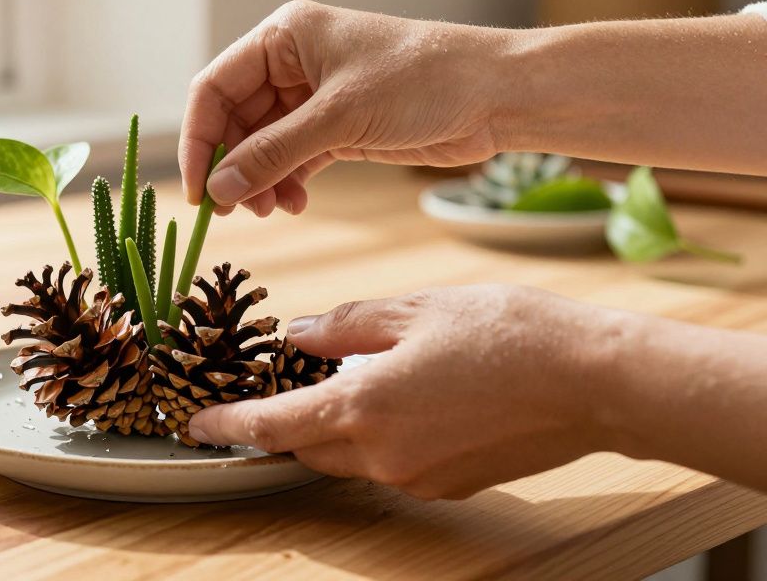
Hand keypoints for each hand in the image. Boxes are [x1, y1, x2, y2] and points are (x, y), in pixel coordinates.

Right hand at [179, 1, 513, 214]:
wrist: (496, 94)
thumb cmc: (423, 81)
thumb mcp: (340, 118)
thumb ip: (274, 153)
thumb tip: (220, 189)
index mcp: (284, 37)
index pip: (214, 88)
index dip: (199, 139)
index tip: (198, 188)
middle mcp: (293, 63)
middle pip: (236, 120)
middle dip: (234, 166)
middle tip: (233, 211)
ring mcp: (315, 97)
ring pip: (263, 145)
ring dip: (260, 180)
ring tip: (273, 210)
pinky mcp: (339, 128)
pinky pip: (294, 159)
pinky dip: (288, 183)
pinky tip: (295, 204)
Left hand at [186, 285, 627, 499]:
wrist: (595, 381)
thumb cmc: (508, 333)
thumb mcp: (413, 309)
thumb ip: (344, 326)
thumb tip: (297, 336)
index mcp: (363, 409)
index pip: (271, 427)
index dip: (228, 425)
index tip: (197, 425)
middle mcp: (383, 457)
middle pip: (306, 446)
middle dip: (284, 421)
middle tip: (278, 385)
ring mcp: (418, 477)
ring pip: (349, 457)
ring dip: (334, 425)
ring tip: (349, 379)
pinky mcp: (450, 484)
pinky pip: (391, 462)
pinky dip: (378, 434)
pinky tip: (404, 396)